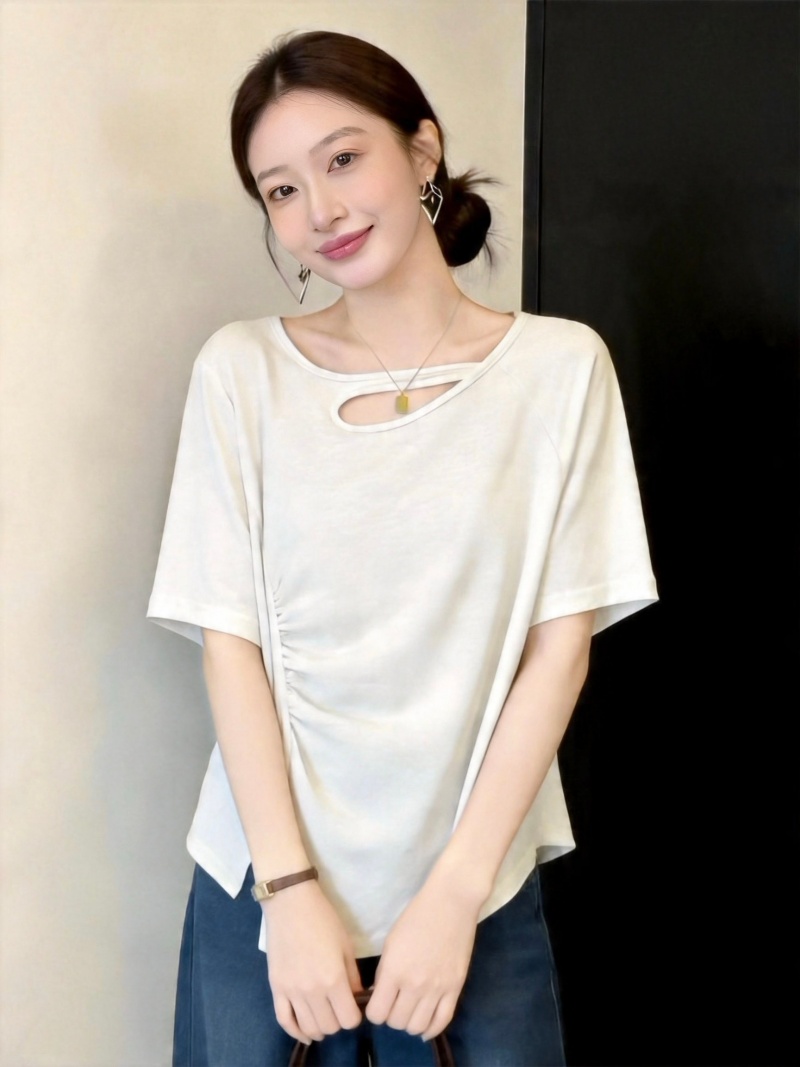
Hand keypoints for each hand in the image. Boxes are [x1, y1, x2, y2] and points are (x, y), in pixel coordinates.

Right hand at [263, 880, 362, 1043]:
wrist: (290, 903)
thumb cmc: (323, 919)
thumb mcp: (346, 945)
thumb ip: (353, 976)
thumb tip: (358, 998)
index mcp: (333, 979)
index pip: (349, 1020)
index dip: (356, 1016)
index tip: (355, 1006)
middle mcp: (312, 991)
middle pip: (329, 1027)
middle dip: (339, 1022)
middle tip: (340, 1008)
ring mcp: (291, 991)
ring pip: (308, 1028)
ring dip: (320, 1027)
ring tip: (325, 1016)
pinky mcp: (276, 988)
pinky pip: (284, 1020)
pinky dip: (296, 1031)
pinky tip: (305, 1032)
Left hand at [366, 872, 481, 1039]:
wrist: (451, 903)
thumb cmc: (416, 916)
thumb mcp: (391, 942)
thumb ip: (385, 972)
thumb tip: (380, 995)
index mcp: (394, 970)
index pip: (377, 1013)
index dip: (374, 1011)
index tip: (377, 1002)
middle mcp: (414, 985)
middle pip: (396, 1022)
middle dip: (391, 1016)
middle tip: (394, 1004)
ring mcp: (437, 989)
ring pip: (418, 1026)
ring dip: (410, 1023)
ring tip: (409, 1011)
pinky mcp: (456, 988)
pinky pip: (442, 1021)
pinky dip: (431, 1030)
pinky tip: (425, 1027)